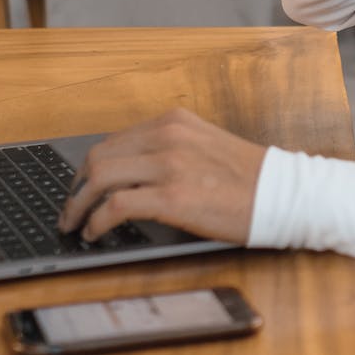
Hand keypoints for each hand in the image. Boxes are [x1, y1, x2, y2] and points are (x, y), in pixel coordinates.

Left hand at [56, 108, 267, 244]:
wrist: (282, 194)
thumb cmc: (249, 178)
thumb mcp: (204, 146)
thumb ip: (170, 149)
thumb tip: (131, 174)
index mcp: (173, 122)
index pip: (114, 140)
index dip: (90, 168)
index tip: (81, 186)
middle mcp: (167, 136)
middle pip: (99, 156)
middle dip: (76, 186)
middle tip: (71, 208)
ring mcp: (169, 165)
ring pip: (100, 178)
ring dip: (78, 204)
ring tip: (74, 223)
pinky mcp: (172, 198)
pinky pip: (116, 207)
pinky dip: (96, 221)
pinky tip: (95, 233)